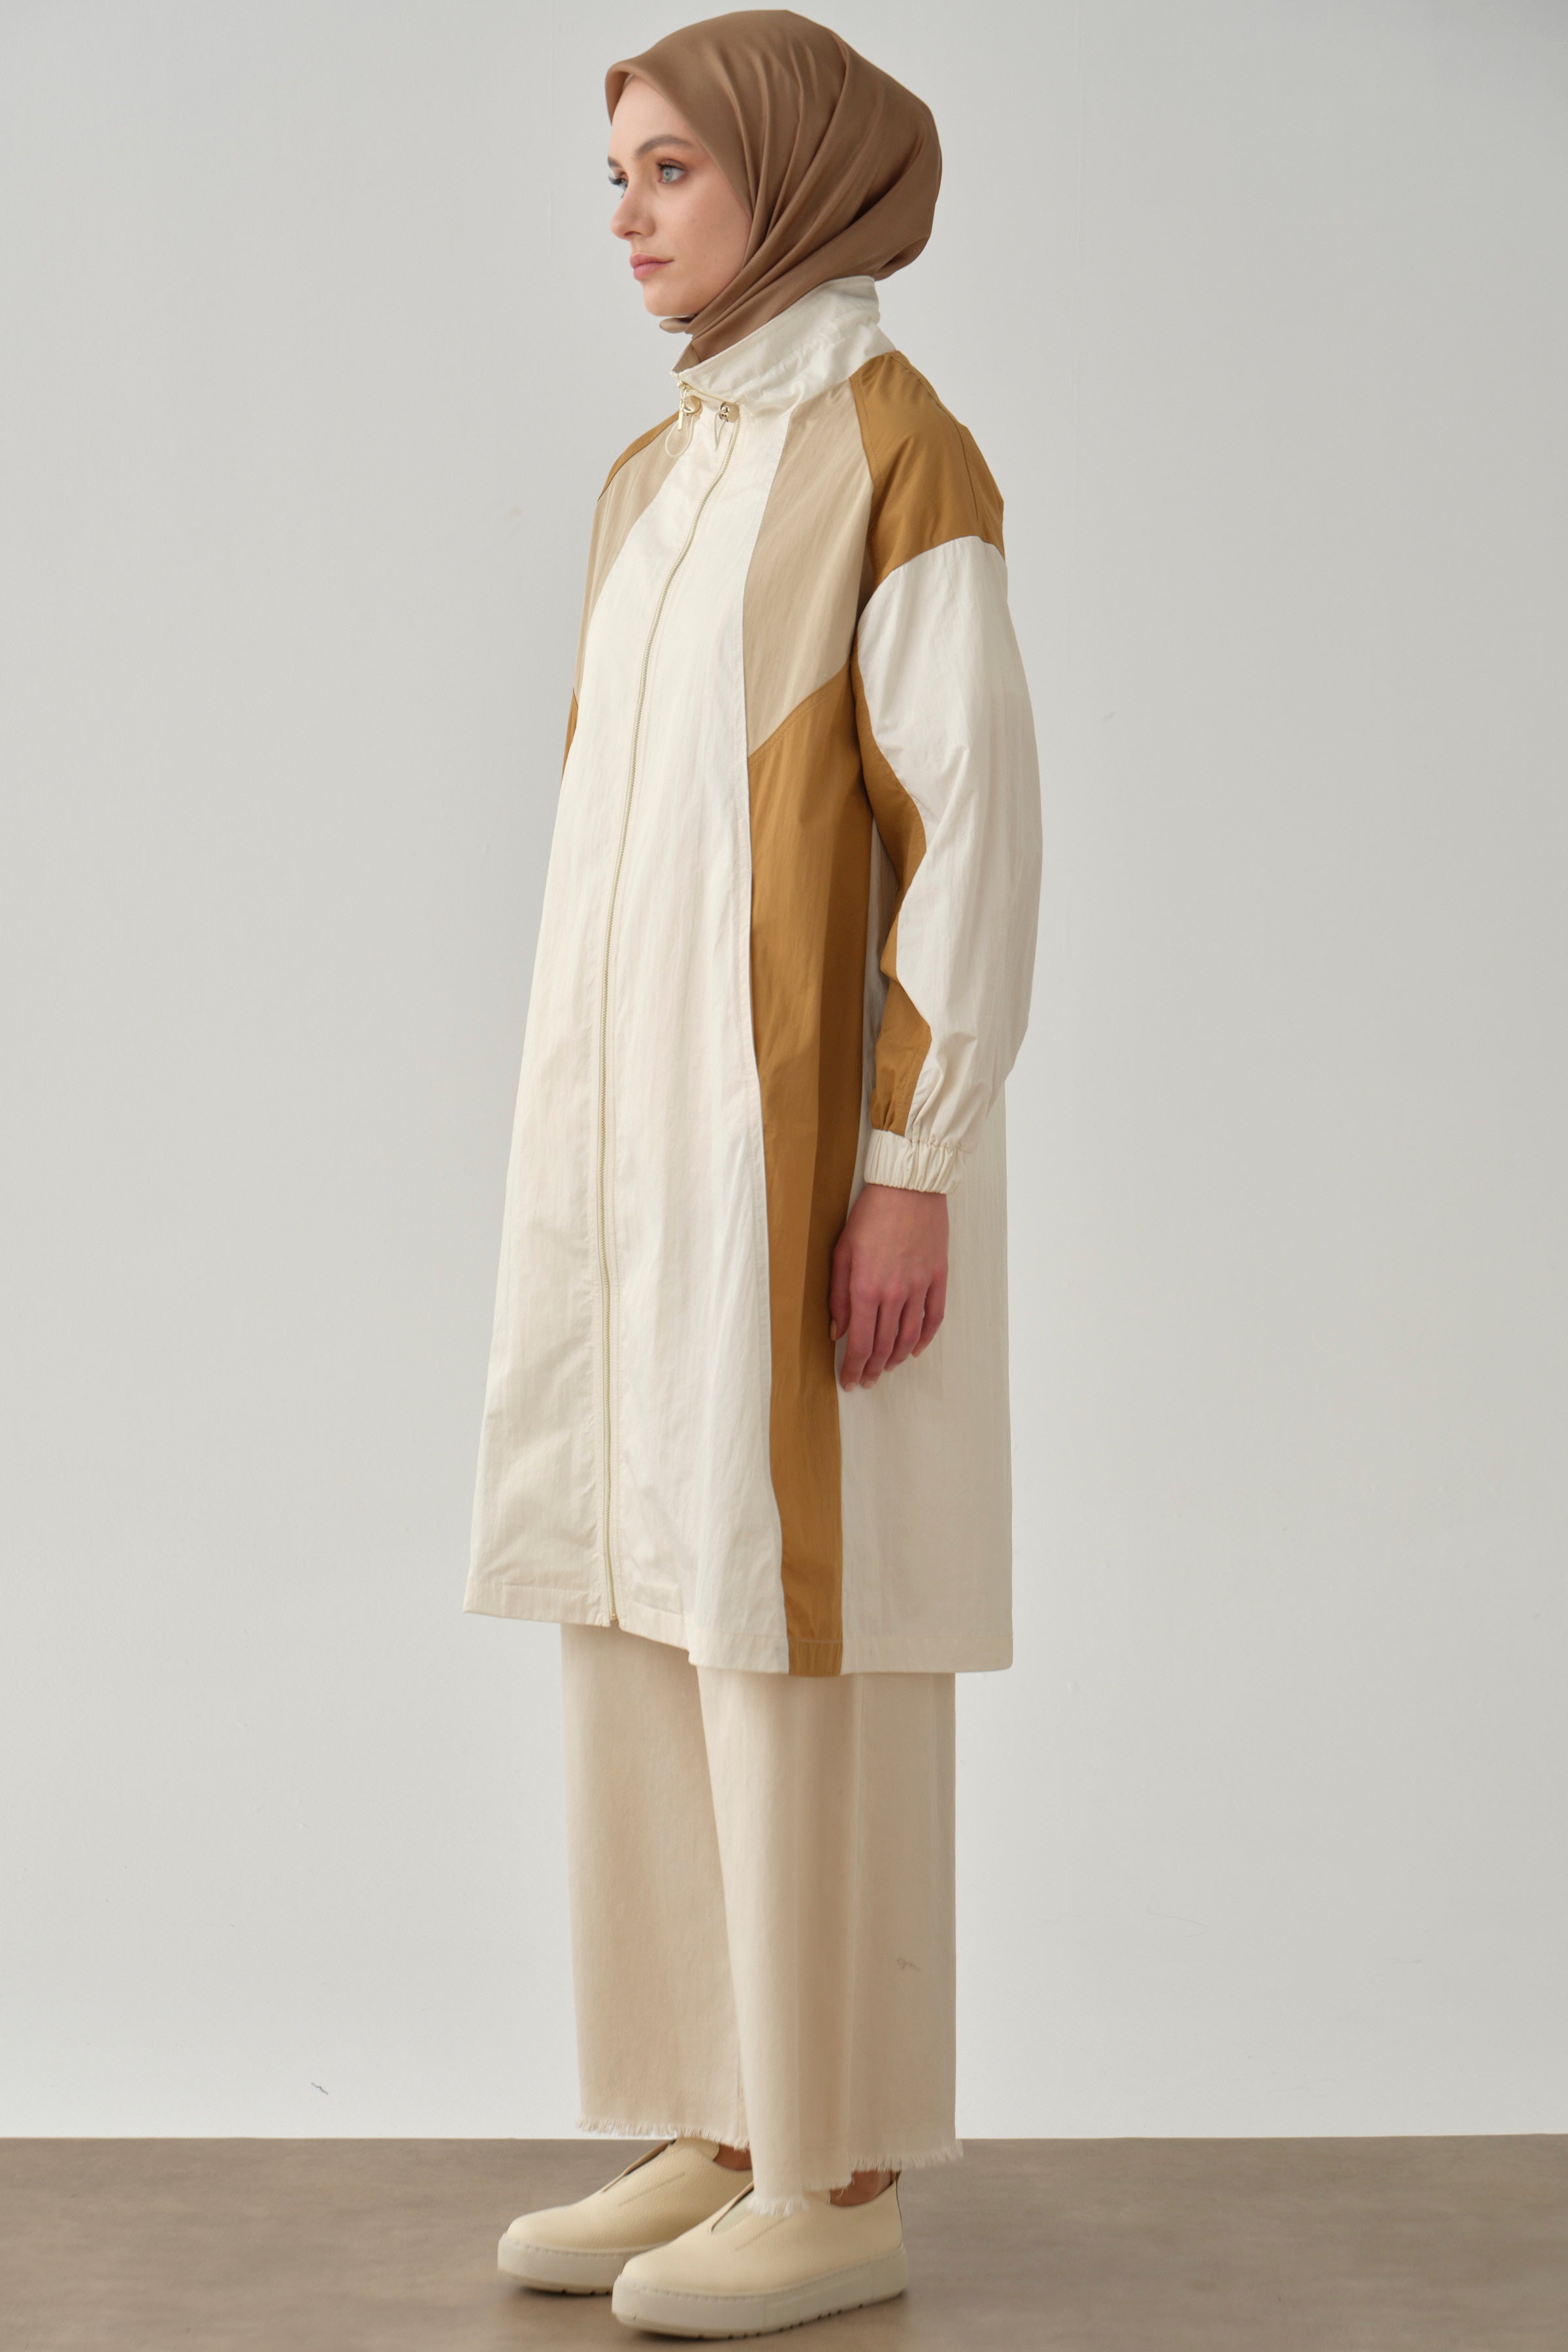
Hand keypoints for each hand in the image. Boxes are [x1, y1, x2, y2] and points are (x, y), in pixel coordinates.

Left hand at [828, 1182, 947, 1388]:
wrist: (908, 1187)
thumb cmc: (870, 1215)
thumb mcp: (841, 1252)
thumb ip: (837, 1295)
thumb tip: (837, 1331)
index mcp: (865, 1288)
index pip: (859, 1342)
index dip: (853, 1367)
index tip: (848, 1380)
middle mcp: (893, 1294)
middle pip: (883, 1345)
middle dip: (872, 1368)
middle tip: (865, 1380)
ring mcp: (919, 1287)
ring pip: (909, 1337)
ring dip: (896, 1358)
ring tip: (886, 1368)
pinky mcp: (938, 1278)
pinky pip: (934, 1317)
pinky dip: (925, 1339)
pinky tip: (915, 1348)